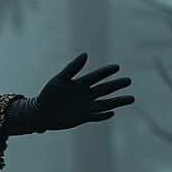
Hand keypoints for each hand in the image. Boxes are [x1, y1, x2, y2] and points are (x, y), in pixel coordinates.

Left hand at [4, 52, 134, 134]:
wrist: (40, 113)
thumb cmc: (48, 94)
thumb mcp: (60, 80)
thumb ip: (72, 68)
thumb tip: (85, 54)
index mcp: (80, 84)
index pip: (96, 76)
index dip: (106, 72)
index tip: (117, 67)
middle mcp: (85, 94)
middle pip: (104, 89)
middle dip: (117, 85)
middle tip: (129, 80)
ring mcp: (85, 106)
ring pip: (105, 103)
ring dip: (118, 101)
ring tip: (132, 98)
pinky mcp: (82, 117)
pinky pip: (96, 117)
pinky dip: (103, 116)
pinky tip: (112, 113)